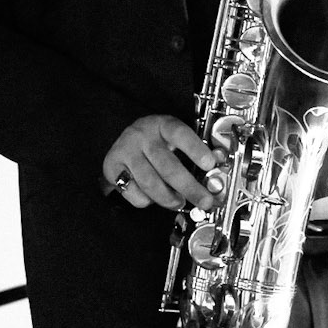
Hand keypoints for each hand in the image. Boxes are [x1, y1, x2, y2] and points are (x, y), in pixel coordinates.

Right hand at [103, 115, 225, 210]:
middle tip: (204, 201)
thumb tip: (215, 172)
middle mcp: (142, 136)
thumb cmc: (156, 143)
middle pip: (167, 166)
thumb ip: (193, 153)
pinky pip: (134, 193)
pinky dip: (147, 200)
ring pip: (150, 183)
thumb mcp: (174, 139)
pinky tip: (152, 195)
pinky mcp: (112, 168)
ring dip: (169, 198)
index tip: (210, 164)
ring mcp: (126, 152)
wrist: (123, 142)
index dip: (195, 149)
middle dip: (189, 188)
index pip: (179, 134)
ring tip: (178, 202)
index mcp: (162, 125)